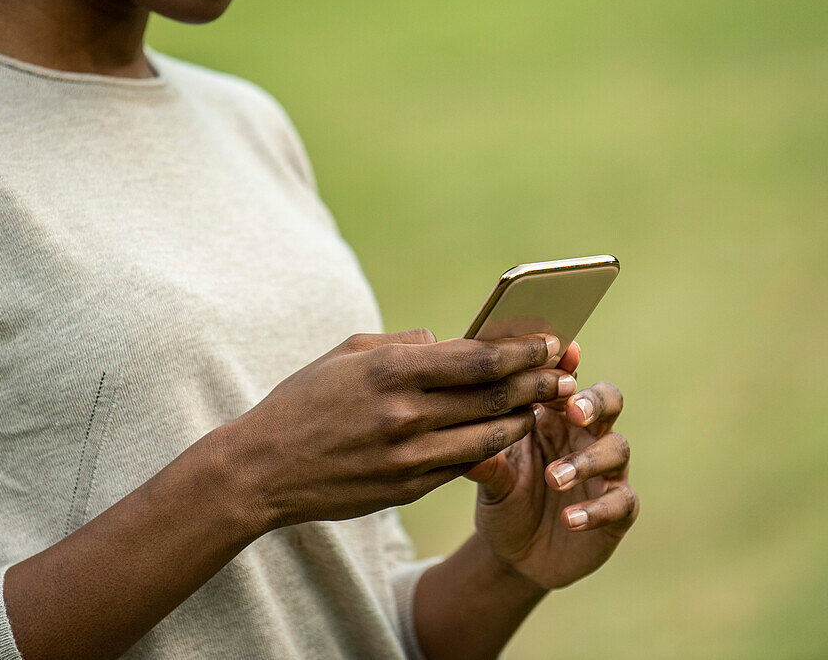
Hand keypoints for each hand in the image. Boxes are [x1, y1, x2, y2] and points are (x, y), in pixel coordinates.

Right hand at [225, 329, 572, 530]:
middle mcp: (405, 414)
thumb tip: (449, 340)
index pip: (478, 359)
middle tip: (565, 372)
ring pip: (488, 436)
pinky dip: (492, 447)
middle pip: (494, 396)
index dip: (522, 351)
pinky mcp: (406, 488)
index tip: (548, 342)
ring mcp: (407, 456)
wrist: (262, 469)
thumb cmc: (303, 401)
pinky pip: (463, 466)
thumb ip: (402, 344)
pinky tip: (506, 432)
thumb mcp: (345, 354)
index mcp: (391, 371)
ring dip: (524, 418)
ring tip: (545, 404)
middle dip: (537, 383)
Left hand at [465, 342, 638, 590]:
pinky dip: (597, 509)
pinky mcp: (618, 510)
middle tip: (573, 410)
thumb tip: (457, 429)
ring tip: (553, 478)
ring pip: (616, 448)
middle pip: (609, 400)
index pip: (567, 380)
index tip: (564, 355)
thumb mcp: (489, 477)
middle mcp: (586, 435)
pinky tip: (570, 519)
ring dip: (586, 460)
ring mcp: (606, 471)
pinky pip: (621, 502)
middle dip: (594, 400)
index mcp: (554, 416)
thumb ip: (484, 454)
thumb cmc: (504, 499)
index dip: (566, 367)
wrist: (514, 555)